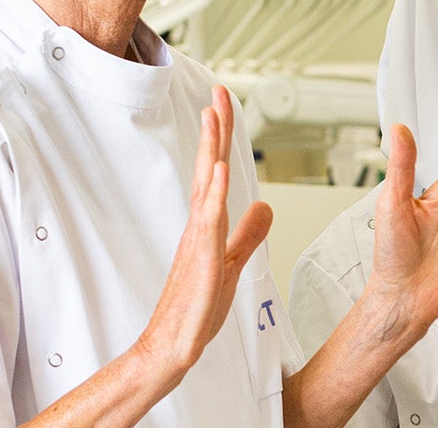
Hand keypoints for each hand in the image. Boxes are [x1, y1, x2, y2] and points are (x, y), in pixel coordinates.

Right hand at [135, 85, 273, 373]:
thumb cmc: (197, 308)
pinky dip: (216, 194)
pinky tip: (222, 171)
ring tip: (215, 116)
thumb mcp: (233, 263)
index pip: (217, 171)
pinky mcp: (202, 260)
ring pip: (206, 185)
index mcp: (207, 225)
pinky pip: (209, 222)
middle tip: (218, 92)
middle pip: (209, 167)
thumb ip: (249, 234)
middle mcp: (199, 225)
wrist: (172, 345)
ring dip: (212, 149)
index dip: (222, 139)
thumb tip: (265, 206)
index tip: (223, 106)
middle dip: (215, 128)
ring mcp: (198, 240)